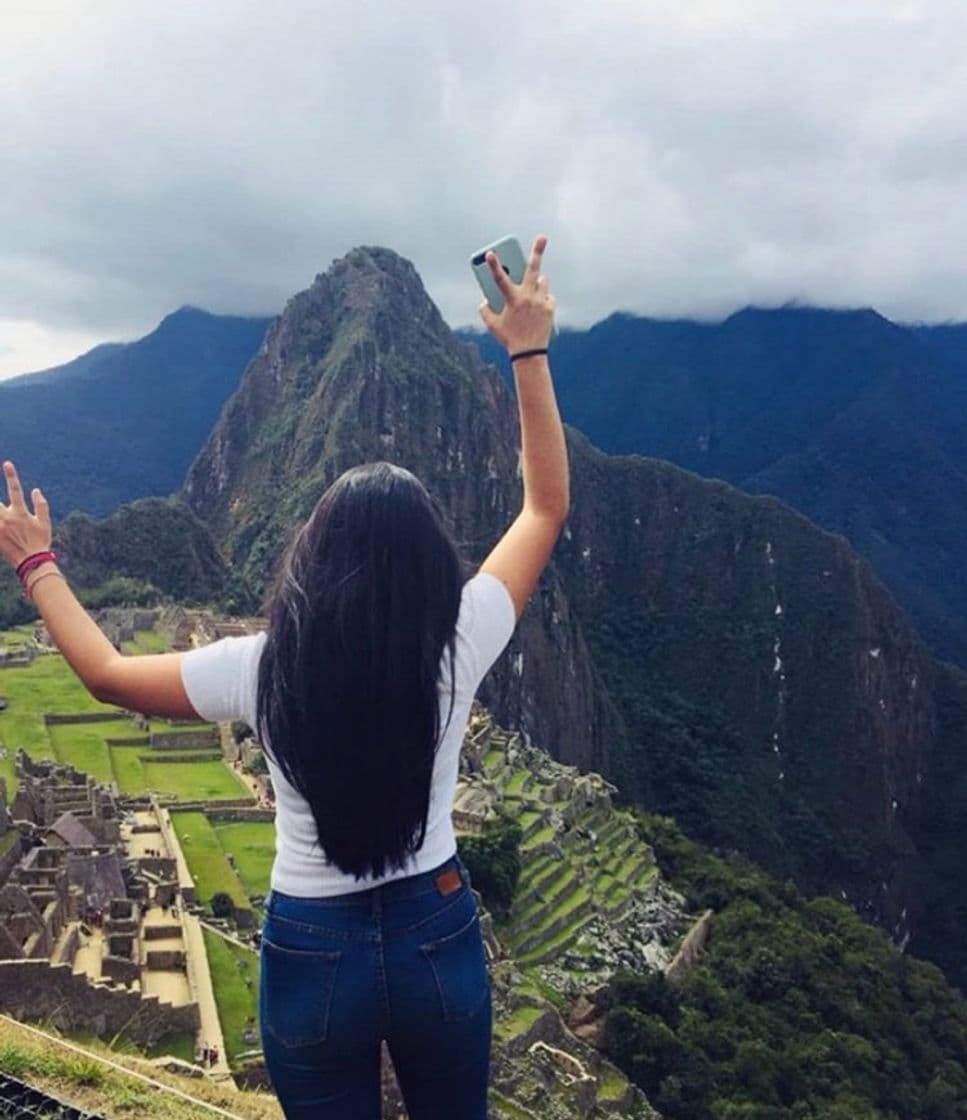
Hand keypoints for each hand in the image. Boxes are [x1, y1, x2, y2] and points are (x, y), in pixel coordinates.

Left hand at [0, 461, 51, 568]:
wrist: (31, 562)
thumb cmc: (40, 541)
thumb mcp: (45, 522)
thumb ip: (41, 505)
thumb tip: (35, 490)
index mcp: (20, 513)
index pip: (15, 489)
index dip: (11, 475)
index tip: (6, 463)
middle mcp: (6, 518)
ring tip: (0, 510)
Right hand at [478, 234, 555, 353]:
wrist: (530, 354)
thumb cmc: (509, 339)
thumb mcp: (492, 326)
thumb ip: (484, 310)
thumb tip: (484, 300)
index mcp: (512, 300)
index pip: (500, 279)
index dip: (493, 265)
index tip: (490, 252)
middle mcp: (529, 297)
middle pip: (533, 269)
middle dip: (537, 251)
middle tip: (542, 237)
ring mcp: (541, 301)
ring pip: (542, 281)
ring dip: (536, 282)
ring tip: (530, 291)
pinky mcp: (550, 308)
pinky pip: (547, 296)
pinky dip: (542, 299)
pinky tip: (536, 308)